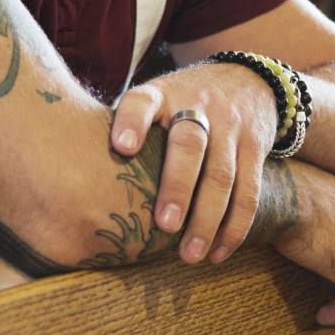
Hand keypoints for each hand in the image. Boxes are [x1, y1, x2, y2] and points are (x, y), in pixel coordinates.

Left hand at [110, 63, 277, 264]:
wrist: (246, 80)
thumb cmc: (183, 102)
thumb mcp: (156, 99)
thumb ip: (128, 130)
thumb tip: (78, 184)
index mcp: (161, 95)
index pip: (142, 102)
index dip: (132, 122)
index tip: (122, 147)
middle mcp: (197, 106)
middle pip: (189, 144)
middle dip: (178, 187)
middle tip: (165, 225)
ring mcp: (230, 126)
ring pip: (222, 174)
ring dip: (207, 219)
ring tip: (189, 255)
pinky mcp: (255, 146)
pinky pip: (249, 190)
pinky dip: (235, 226)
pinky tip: (219, 252)